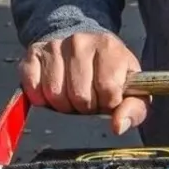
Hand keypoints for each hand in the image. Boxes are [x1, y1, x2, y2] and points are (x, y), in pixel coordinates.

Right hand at [19, 32, 148, 135]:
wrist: (84, 43)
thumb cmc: (109, 69)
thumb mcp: (131, 86)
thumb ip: (134, 109)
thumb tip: (118, 126)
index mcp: (109, 47)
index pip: (107, 90)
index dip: (108, 102)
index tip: (108, 97)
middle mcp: (80, 41)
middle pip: (79, 96)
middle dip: (85, 106)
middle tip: (89, 96)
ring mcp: (55, 46)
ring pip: (55, 94)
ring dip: (64, 104)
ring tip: (72, 92)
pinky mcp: (34, 53)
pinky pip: (33, 88)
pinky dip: (41, 98)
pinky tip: (53, 89)